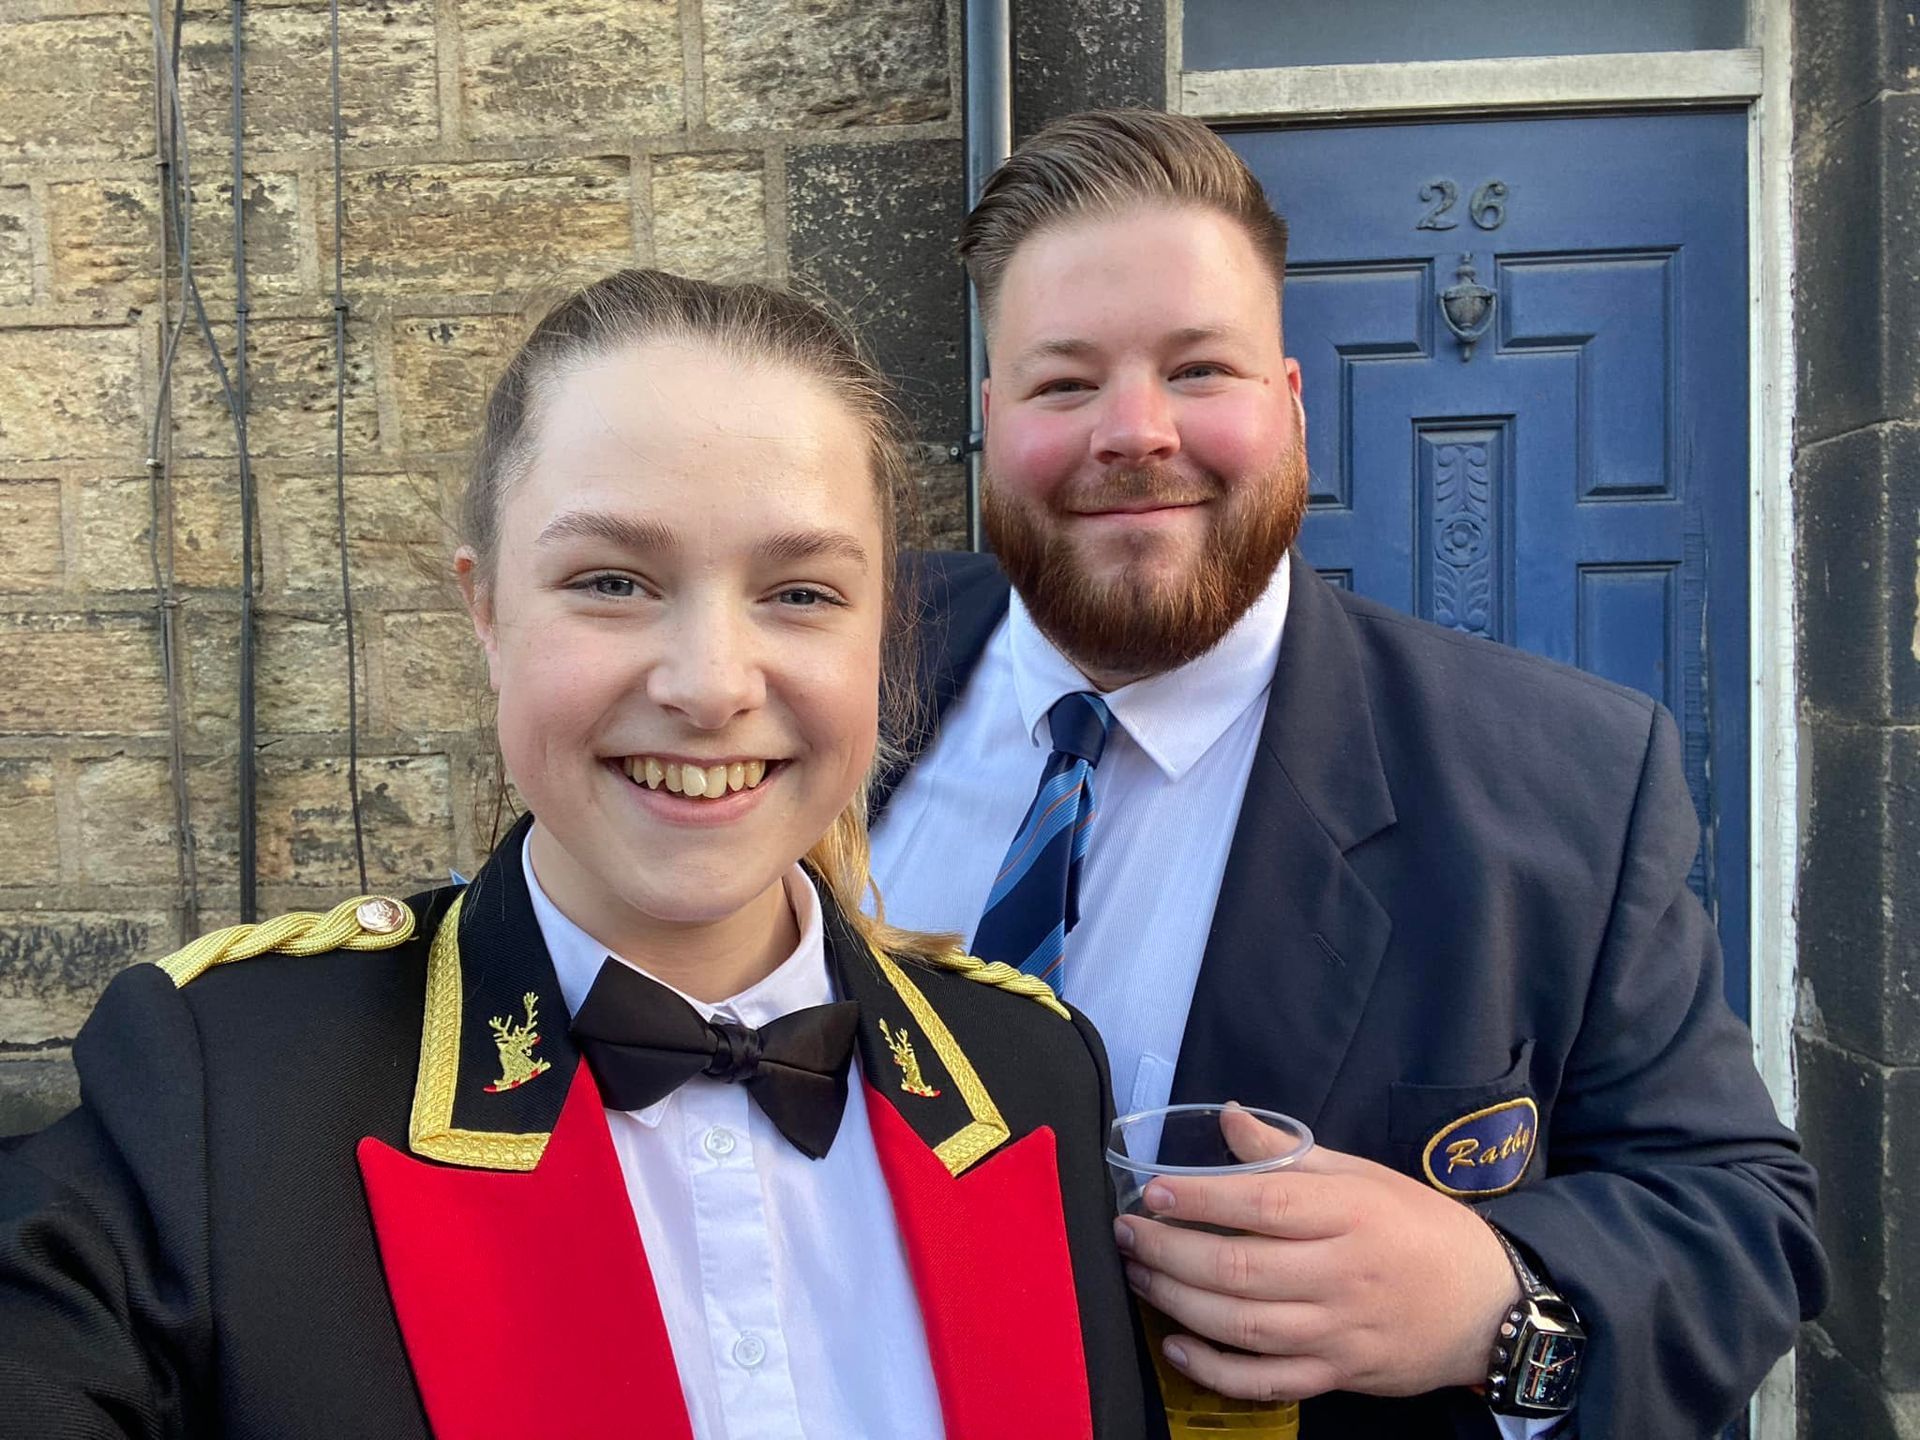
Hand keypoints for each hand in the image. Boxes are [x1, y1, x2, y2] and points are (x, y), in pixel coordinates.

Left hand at [1113, 1106, 1518, 1401]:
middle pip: (1241, 1268)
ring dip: (1178, 1301)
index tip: (1152, 1192)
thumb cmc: (1417, 1228)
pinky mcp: (1337, 1375)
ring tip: (1139, 1276)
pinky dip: (1214, 1370)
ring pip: (1244, 1326)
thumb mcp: (1362, 1175)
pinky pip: (1266, 1381)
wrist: (1487, 1305)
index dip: (1201, 1198)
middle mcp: (1342, 1274)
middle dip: (1169, 1251)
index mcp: (1351, 1213)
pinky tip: (1175, 1344)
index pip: (1264, 1203)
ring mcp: (1339, 1332)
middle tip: (1127, 1235)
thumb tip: (1226, 1117)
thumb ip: (1288, 1152)